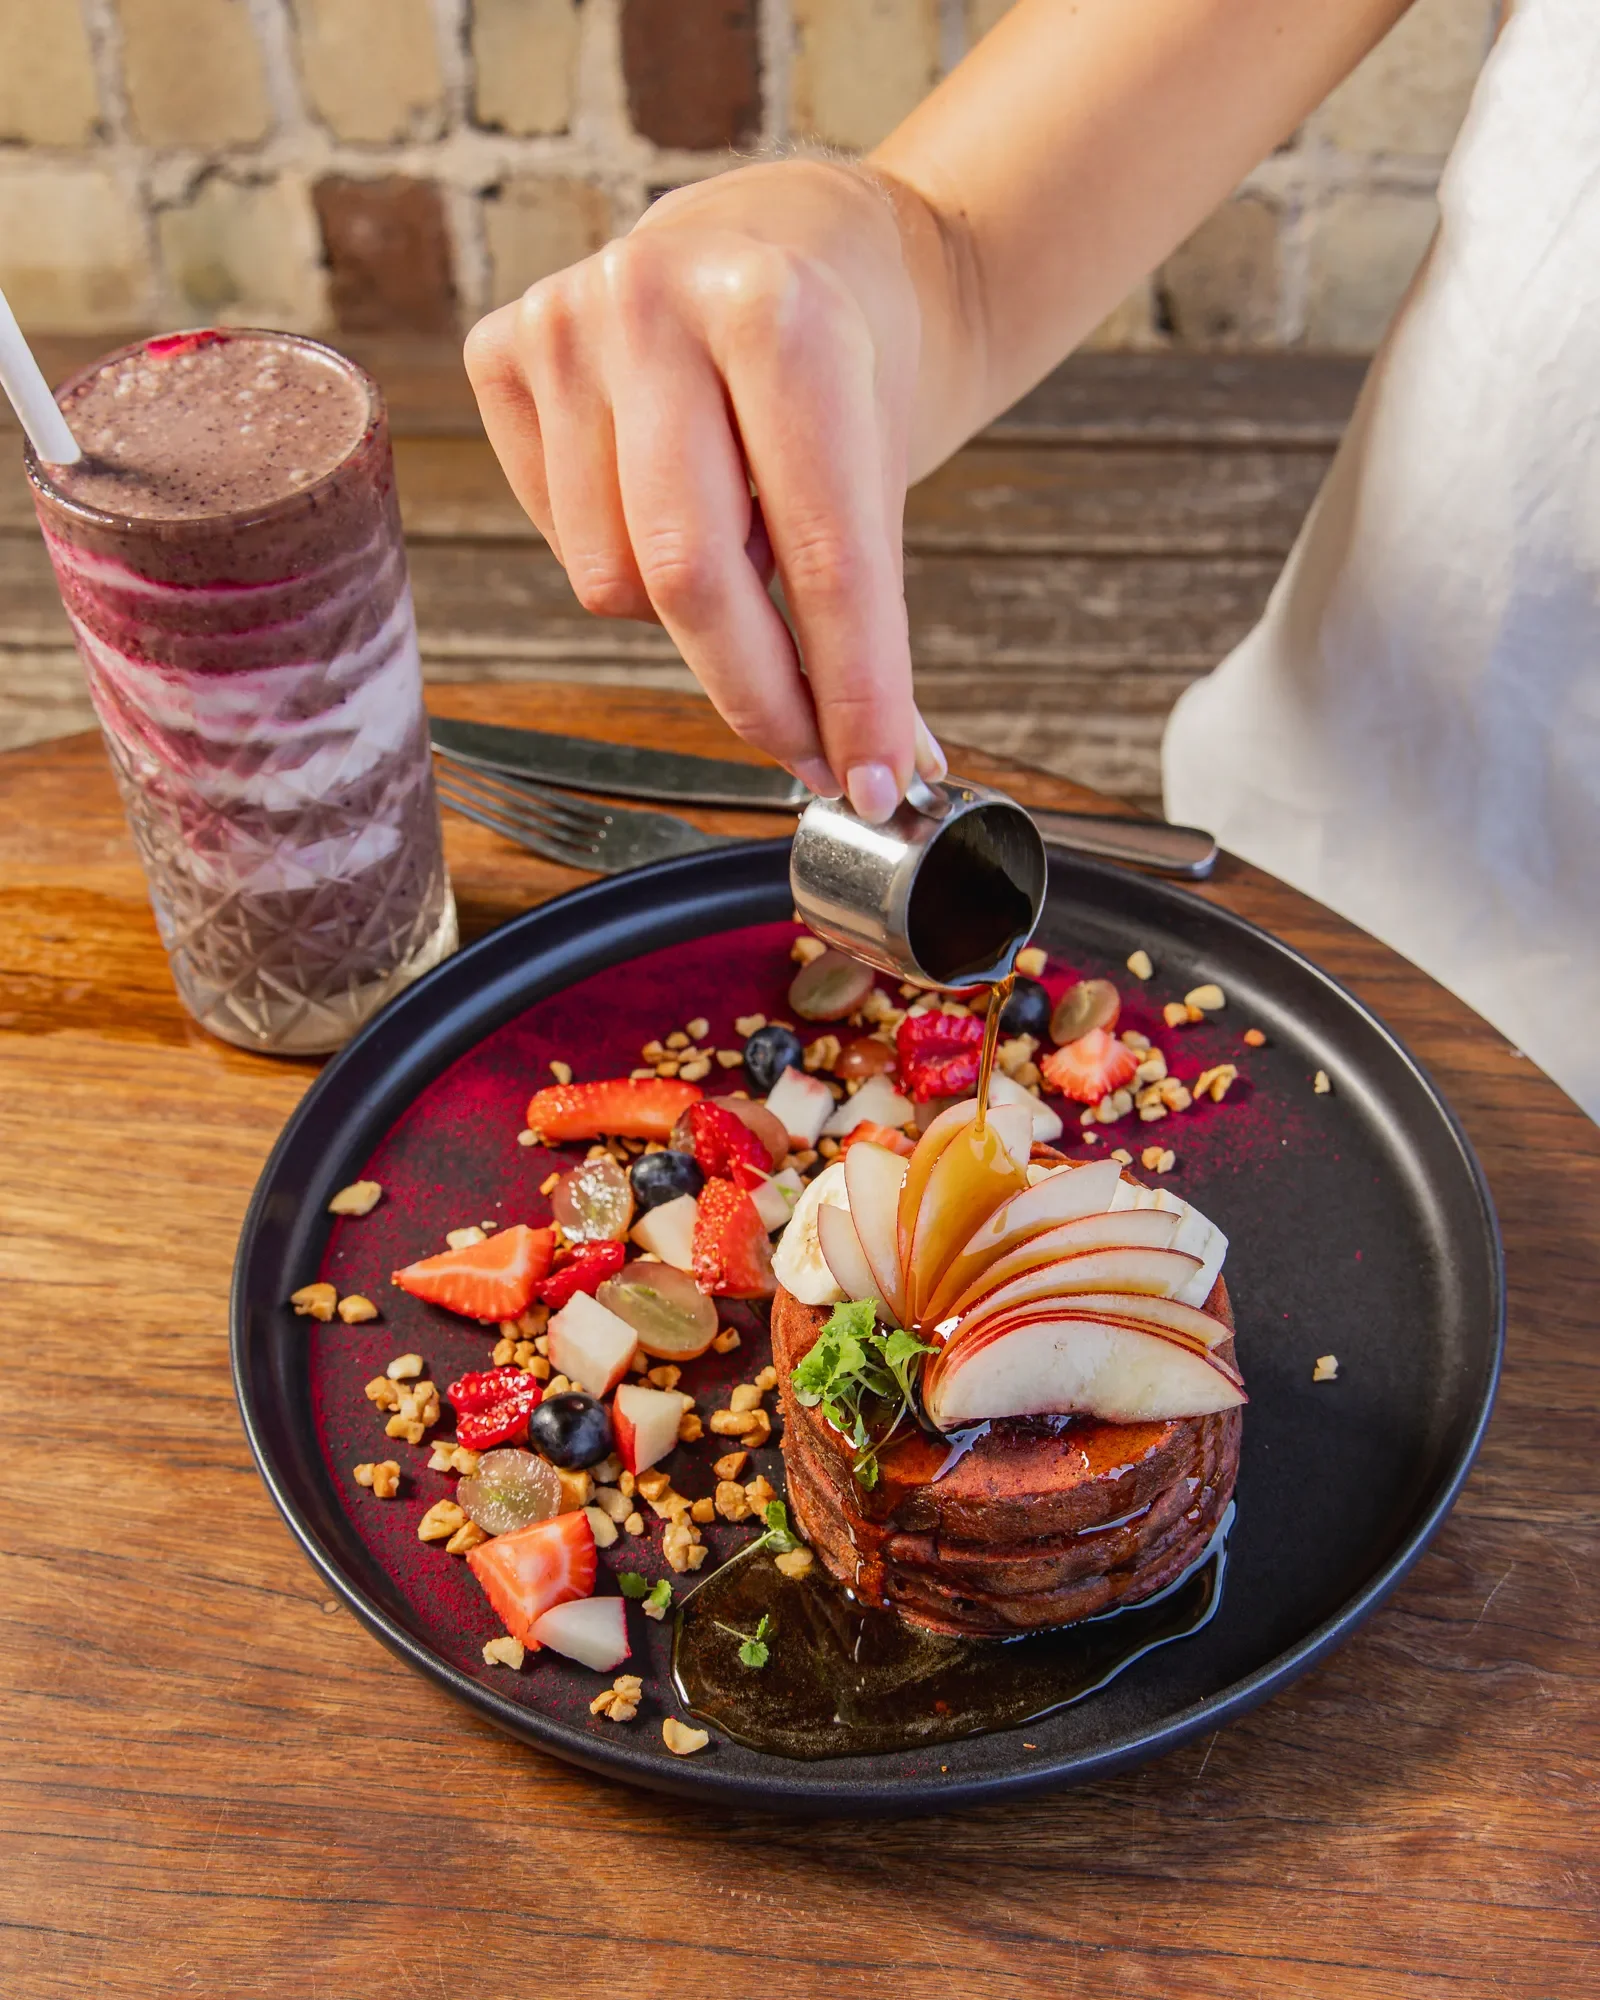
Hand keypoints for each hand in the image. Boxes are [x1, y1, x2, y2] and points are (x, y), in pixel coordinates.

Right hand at [464, 160, 946, 820]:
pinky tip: (662, 494)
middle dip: (760, 694)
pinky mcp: (499, 352)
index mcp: (778, 315)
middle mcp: (652, 303)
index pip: (818, 551)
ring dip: (685, 610)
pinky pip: (557, 541)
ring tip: (734, 536)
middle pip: (687, 578)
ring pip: (610, 580)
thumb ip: (866, 609)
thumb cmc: (845, 355)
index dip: (851, 687)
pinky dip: (620, 557)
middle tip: (812, 754)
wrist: (791, 235)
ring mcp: (562, 323)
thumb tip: (876, 766)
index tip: (875, 781)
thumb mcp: (883, 455)